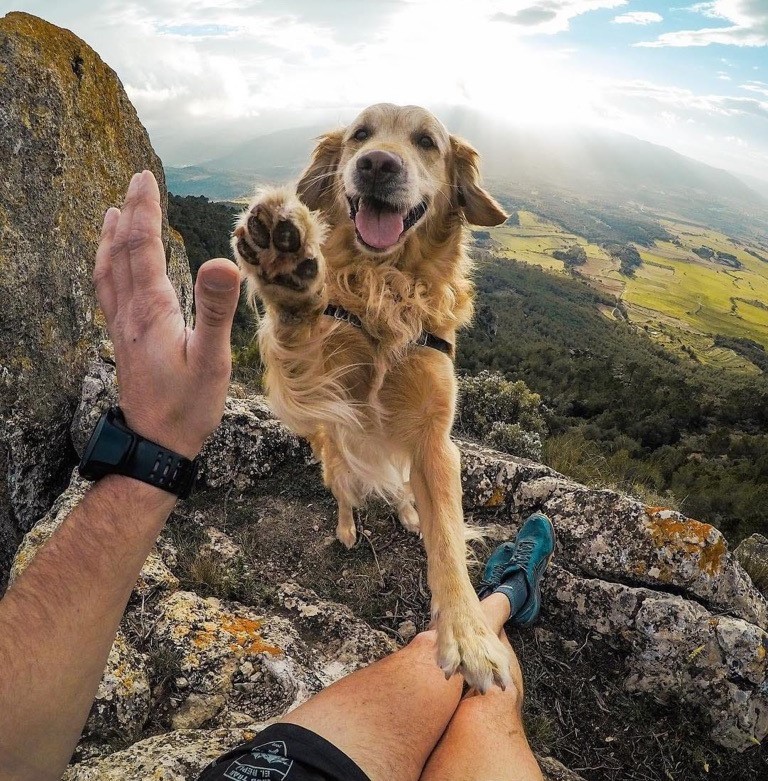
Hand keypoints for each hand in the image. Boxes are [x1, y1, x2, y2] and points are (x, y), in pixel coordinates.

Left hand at [94, 170, 240, 458]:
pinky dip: (107, 267)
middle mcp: (130, 313)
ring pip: (108, 271)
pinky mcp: (124, 342)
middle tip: (137, 181)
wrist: (156, 446)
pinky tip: (113, 268)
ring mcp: (122, 328)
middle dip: (129, 213)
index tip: (146, 178)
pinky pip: (108, 292)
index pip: (142, 248)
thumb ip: (215, 310)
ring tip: (112, 212)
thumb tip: (223, 262)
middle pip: (121, 252)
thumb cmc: (188, 406)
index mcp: (151, 310)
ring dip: (111, 237)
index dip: (144, 211)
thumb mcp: (211, 360)